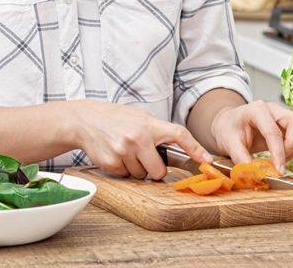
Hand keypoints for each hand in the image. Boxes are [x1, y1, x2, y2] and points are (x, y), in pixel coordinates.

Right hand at [68, 100, 210, 179]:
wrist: (85, 120)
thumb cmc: (115, 118)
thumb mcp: (139, 117)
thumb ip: (156, 131)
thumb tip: (180, 151)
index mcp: (148, 124)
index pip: (178, 134)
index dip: (195, 148)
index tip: (207, 161)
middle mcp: (137, 137)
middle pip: (159, 171)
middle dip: (154, 169)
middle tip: (144, 157)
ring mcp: (123, 151)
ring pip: (141, 175)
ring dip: (136, 168)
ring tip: (125, 151)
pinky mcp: (111, 163)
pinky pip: (125, 176)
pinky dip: (122, 169)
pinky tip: (115, 154)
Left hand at [209, 101, 292, 172]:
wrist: (230, 124)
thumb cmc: (229, 130)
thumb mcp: (228, 143)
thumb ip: (239, 157)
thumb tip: (252, 172)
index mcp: (257, 110)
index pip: (274, 131)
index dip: (279, 153)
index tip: (279, 171)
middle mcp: (274, 109)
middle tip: (281, 162)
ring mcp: (284, 114)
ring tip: (282, 158)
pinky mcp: (291, 123)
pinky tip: (288, 154)